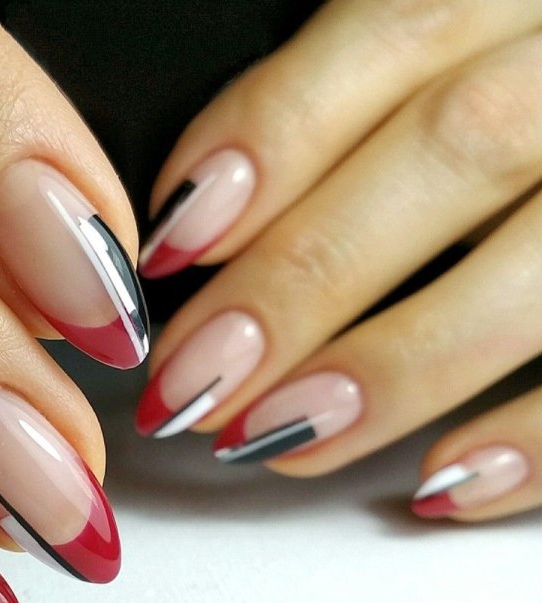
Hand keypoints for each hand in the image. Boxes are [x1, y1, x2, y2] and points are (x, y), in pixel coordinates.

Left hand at [135, 0, 541, 521]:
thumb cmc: (513, 98)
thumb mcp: (453, 54)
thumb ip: (346, 107)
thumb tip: (199, 222)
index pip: (393, 35)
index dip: (273, 139)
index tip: (172, 244)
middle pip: (455, 152)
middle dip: (305, 278)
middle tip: (197, 378)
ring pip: (539, 264)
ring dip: (397, 364)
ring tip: (284, 437)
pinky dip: (537, 439)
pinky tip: (441, 483)